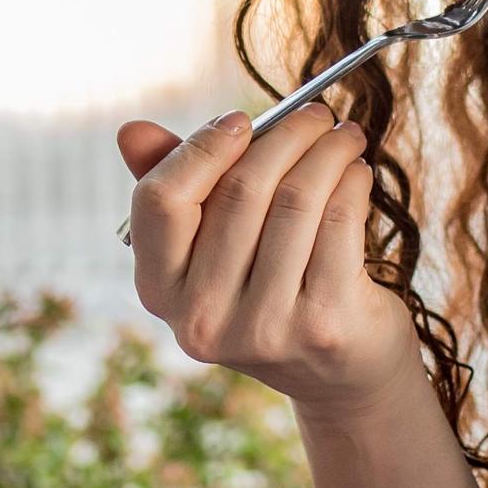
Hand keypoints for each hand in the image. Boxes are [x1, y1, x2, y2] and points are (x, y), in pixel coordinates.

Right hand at [117, 107, 419, 411]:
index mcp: (160, 291)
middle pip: (239, 190)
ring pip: (296, 199)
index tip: (242, 121)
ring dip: (327, 152)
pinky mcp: (323, 324)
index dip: (202, 148)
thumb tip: (130, 131)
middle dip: (284, 136)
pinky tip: (356, 173)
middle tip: (314, 114)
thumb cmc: (269, 286)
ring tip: (342, 137)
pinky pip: (339, 222)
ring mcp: (263, 327)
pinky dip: (352, 182)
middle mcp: (202, 318)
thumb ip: (174, 186)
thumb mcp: (212, 247)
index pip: (161, 200)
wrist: (339, 373)